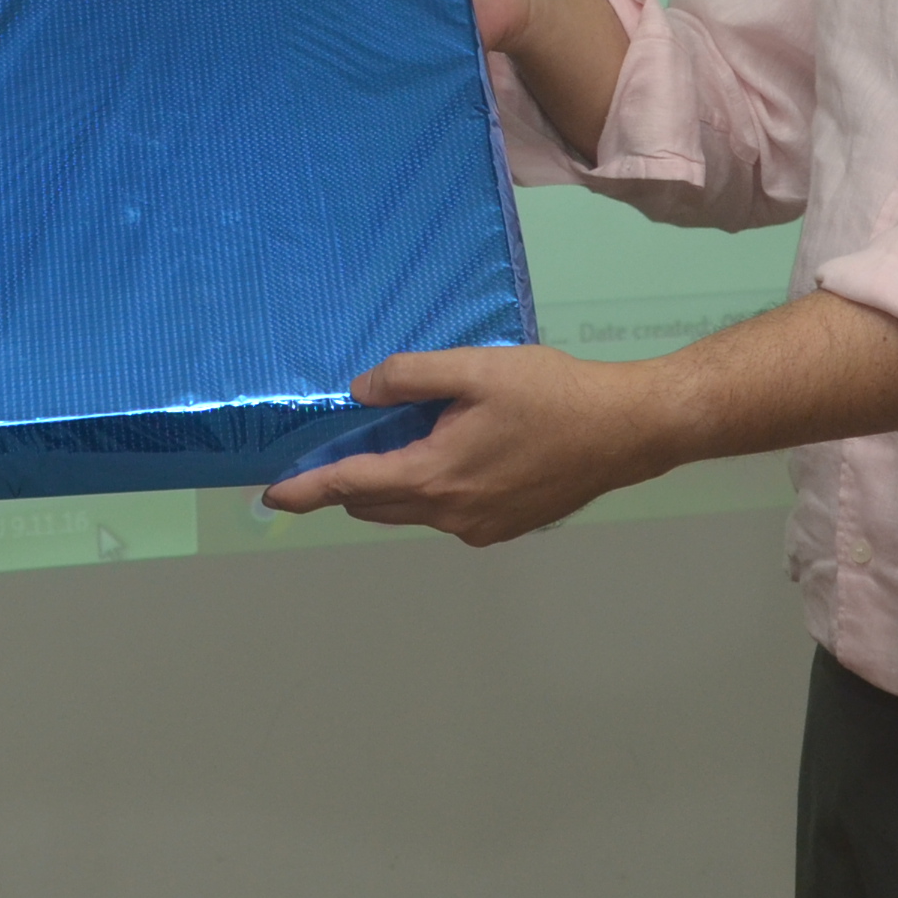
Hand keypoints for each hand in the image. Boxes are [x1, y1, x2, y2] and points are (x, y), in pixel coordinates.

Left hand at [258, 343, 679, 546]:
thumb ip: (409, 377)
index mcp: (434, 476)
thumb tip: (361, 393)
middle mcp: (450, 514)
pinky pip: (446, 513)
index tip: (272, 495)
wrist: (625, 430)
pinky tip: (456, 450)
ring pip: (412, 509)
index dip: (306, 489)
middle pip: (375, 503)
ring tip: (406, 437)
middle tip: (342, 443)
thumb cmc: (553, 395)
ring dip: (394, 482)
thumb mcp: (474, 369)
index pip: (349, 486)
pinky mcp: (502, 528)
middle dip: (349, 480)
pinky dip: (432, 489)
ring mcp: (478, 527)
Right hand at [295, 0, 549, 50]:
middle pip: (321, 8)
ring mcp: (381, 28)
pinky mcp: (402, 55)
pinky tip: (345, 65)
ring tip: (309, 44)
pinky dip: (361, 65)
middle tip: (286, 15)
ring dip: (329, 40)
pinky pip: (374, 64)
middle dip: (304, 13)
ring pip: (342, 38)